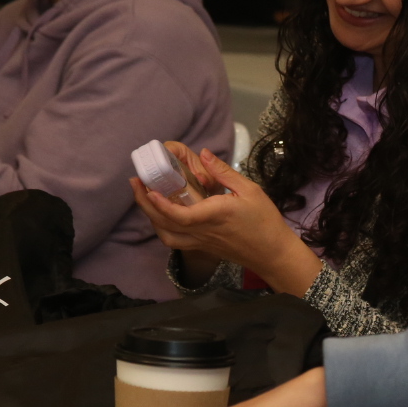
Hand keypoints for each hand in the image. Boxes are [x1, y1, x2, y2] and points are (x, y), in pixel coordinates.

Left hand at [128, 145, 322, 295]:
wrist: (272, 253)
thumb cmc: (264, 220)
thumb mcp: (250, 190)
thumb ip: (224, 172)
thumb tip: (204, 154)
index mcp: (213, 216)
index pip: (179, 214)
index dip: (160, 203)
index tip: (148, 188)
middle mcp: (202, 232)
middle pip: (164, 224)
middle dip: (145, 204)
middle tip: (135, 184)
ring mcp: (200, 242)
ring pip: (166, 235)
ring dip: (151, 218)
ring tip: (144, 197)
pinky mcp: (202, 247)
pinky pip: (175, 241)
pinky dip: (162, 228)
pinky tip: (161, 214)